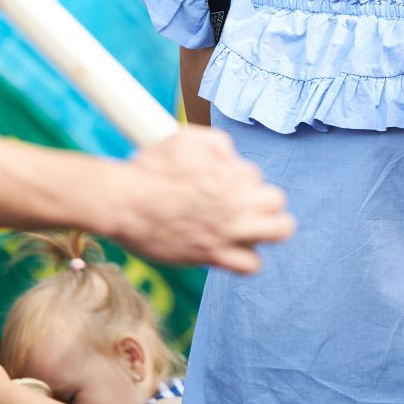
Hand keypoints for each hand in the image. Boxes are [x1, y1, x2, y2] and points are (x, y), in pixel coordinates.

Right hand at [122, 126, 294, 273]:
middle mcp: (238, 202)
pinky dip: (246, 259)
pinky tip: (230, 250)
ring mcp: (229, 231)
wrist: (124, 203)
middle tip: (243, 206)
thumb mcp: (185, 139)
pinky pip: (252, 265)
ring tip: (246, 229)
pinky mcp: (215, 256)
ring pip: (279, 231)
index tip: (219, 184)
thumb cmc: (149, 169)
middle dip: (263, 201)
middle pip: (278, 201)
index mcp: (231, 173)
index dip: (238, 180)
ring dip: (266, 229)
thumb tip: (231, 156)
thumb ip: (217, 143)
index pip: (255, 176)